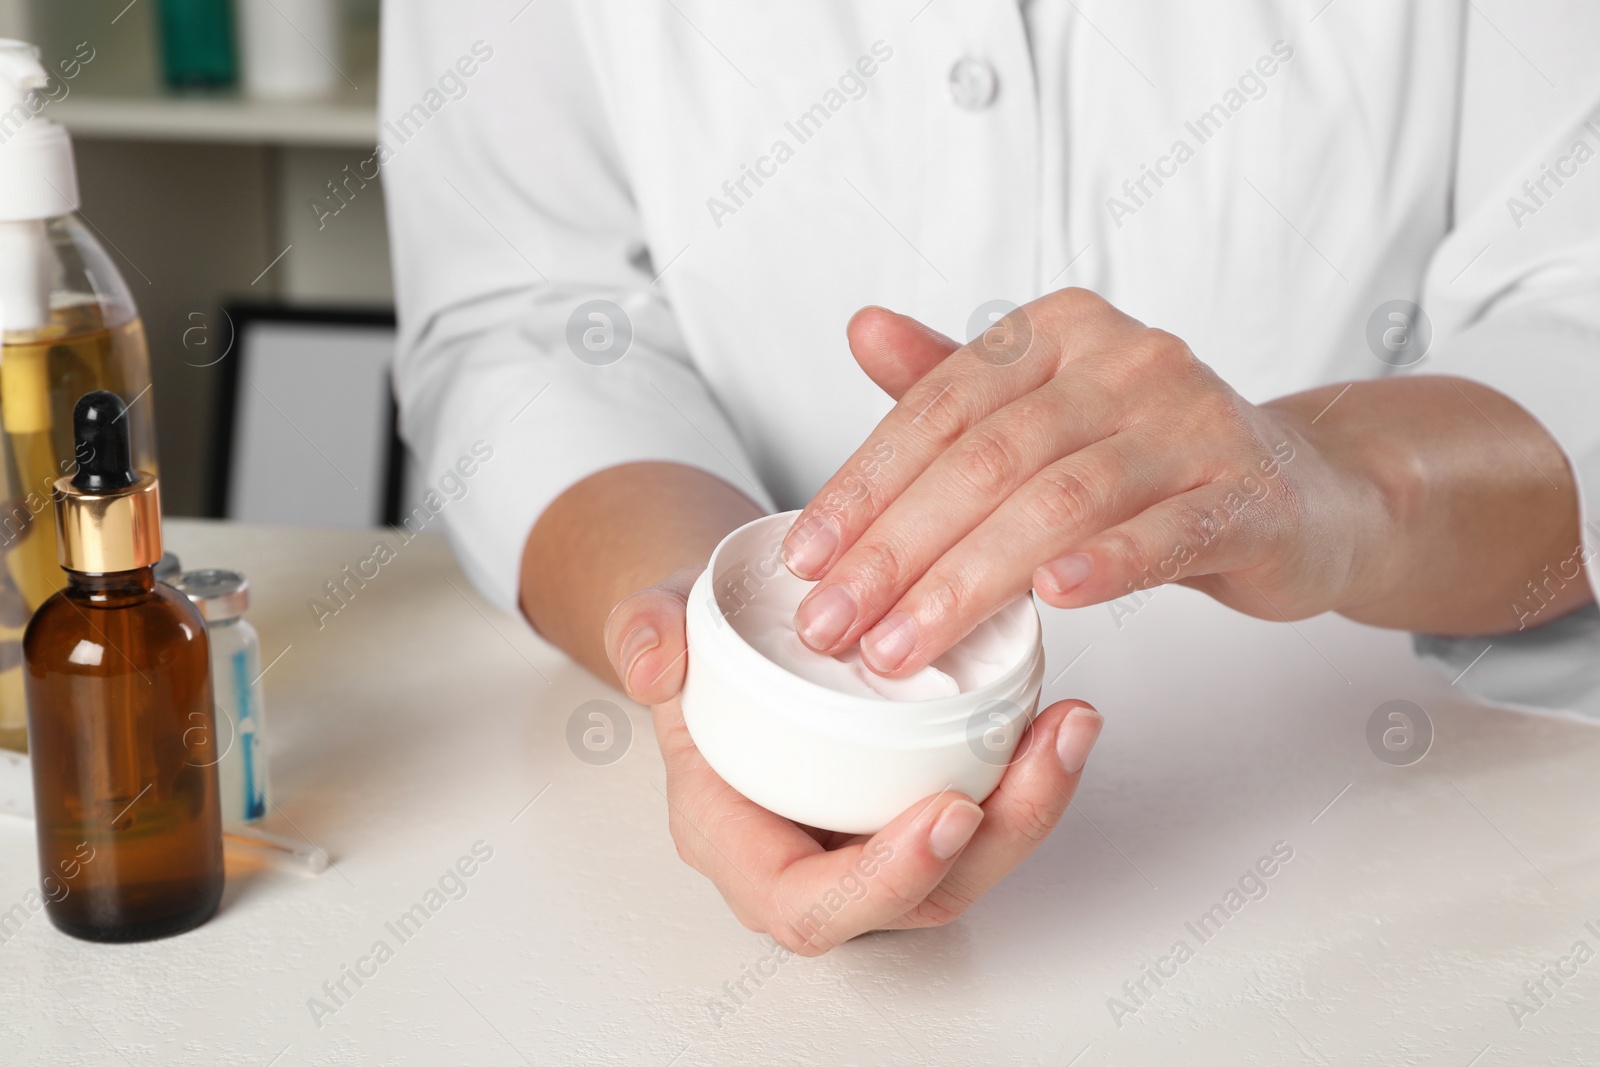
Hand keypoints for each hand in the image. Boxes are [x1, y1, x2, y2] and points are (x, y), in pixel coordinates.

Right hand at [604, 569, 1102, 953]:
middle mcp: (817, 858)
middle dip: (996, 840)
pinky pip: (985, 814)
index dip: (883, 880)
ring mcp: (876, 837)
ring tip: (1072, 724)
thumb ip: (643, 633)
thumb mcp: (655, 622)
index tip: (945, 814)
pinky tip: (1064, 712)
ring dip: (1032, 806)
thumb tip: (658, 661)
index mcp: (740, 843)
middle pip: (918, 896)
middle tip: (1045, 754)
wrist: (731, 630)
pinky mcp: (919, 801)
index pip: (809, 904)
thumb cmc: (698, 647)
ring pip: (968, 862)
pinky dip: (1030, 773)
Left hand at [782, 289, 1387, 674]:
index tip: (804, 560)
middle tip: (832, 626)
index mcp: (1059, 331)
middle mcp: (1126, 358)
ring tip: (901, 648)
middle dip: (896, 550)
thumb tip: (860, 327)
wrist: (1305, 490)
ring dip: (968, 580)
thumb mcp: (1046, 409)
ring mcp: (1194, 420)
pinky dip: (1107, 563)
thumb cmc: (1153, 458)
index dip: (864, 487)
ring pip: (1059, 501)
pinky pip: (1168, 528)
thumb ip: (953, 380)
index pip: (938, 408)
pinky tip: (1052, 601)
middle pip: (987, 459)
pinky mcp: (1250, 492)